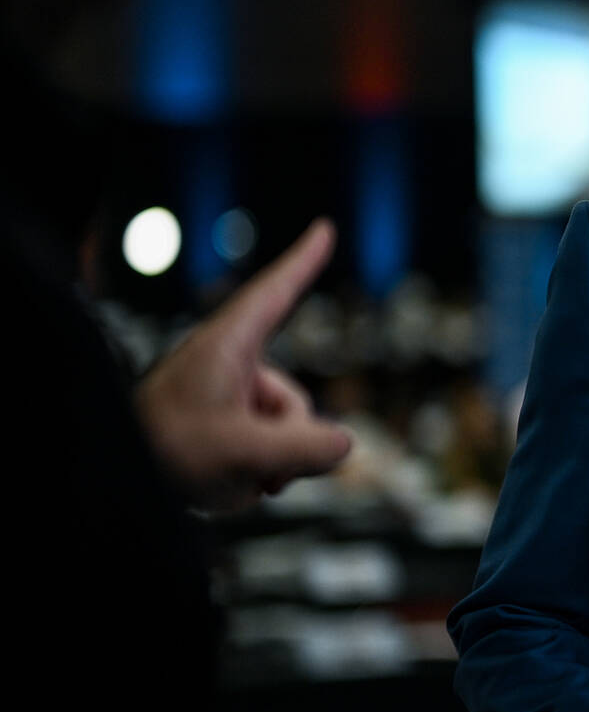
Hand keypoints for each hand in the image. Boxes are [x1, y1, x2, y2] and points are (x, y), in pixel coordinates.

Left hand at [135, 219, 351, 509]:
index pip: (274, 294)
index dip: (303, 261)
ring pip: (287, 428)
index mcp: (227, 349)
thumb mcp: (241, 453)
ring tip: (231, 477)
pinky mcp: (224, 427)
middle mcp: (230, 369)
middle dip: (290, 440)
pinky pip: (269, 445)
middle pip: (296, 399)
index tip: (324, 228)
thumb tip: (346, 443)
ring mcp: (227, 400)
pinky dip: (261, 467)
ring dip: (273, 460)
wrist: (119, 479)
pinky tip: (233, 482)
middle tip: (259, 472)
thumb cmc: (163, 453)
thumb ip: (304, 448)